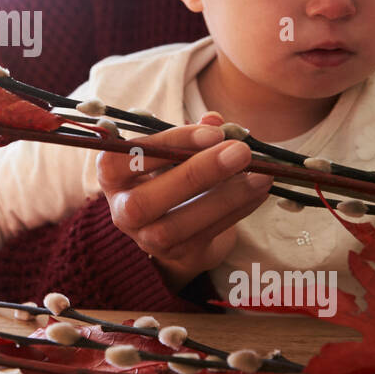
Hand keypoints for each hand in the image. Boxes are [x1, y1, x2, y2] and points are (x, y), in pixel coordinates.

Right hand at [95, 112, 272, 292]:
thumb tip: (216, 119)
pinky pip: (206, 234)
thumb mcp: (175, 149)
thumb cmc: (171, 171)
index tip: (213, 132)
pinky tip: (259, 191)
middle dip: (197, 174)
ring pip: (177, 225)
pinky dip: (237, 211)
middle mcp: (121, 209)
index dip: (171, 143)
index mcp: (113, 173)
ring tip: (260, 176)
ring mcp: (146, 237)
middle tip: (240, 152)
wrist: (174, 218)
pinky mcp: (176, 254)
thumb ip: (193, 133)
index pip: (130, 157)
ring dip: (224, 199)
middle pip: (146, 200)